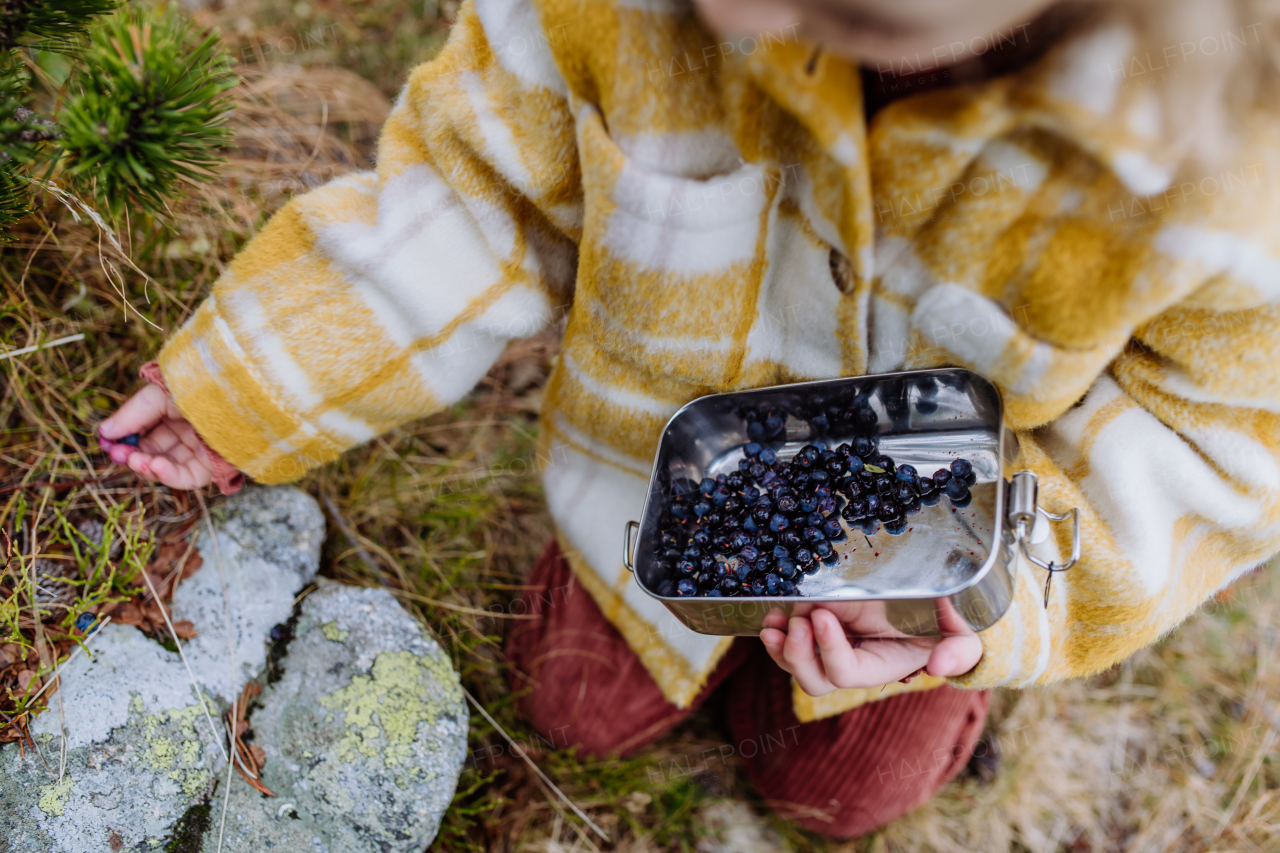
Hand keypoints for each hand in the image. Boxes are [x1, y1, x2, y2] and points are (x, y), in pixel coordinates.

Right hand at [98, 385, 214, 489]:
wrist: (238, 393)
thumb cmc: (200, 387)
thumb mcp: (158, 396)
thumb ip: (132, 415)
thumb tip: (103, 432)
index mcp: (176, 413)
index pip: (144, 433)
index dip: (125, 440)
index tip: (107, 442)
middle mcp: (188, 433)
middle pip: (153, 452)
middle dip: (132, 455)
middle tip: (117, 454)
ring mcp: (201, 451)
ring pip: (167, 467)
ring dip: (146, 466)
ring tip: (135, 460)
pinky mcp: (214, 466)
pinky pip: (187, 477)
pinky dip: (168, 475)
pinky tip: (154, 465)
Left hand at [759, 597, 981, 695]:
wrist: (932, 605)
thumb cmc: (945, 622)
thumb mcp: (961, 633)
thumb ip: (959, 651)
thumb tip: (939, 668)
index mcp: (881, 667)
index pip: (848, 673)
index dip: (830, 651)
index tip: (821, 615)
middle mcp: (852, 665)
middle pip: (814, 681)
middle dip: (799, 655)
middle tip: (797, 622)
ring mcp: (831, 651)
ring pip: (796, 667)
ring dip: (780, 646)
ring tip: (776, 620)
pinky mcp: (817, 632)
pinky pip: (788, 646)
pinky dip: (775, 635)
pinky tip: (771, 618)